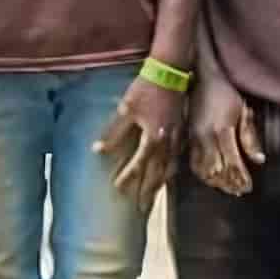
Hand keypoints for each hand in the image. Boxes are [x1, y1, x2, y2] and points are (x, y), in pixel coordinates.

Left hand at [94, 77, 186, 204]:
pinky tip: (168, 172)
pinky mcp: (180, 130)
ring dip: (160, 183)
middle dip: (148, 191)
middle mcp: (166, 143)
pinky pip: (176, 157)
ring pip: (169, 167)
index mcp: (152, 138)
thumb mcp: (126, 108)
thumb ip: (114, 132)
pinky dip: (170, 169)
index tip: (118, 190)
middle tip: (142, 208)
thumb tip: (98, 151)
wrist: (171, 71)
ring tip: (154, 196)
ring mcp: (176, 137)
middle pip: (157, 173)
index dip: (128, 179)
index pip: (138, 165)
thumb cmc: (146, 88)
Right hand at [186, 70, 260, 196]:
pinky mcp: (188, 138)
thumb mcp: (244, 110)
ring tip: (228, 188)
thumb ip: (250, 137)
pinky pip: (194, 163)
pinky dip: (203, 175)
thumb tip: (259, 160)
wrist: (201, 79)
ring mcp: (194, 139)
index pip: (232, 162)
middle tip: (240, 191)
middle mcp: (206, 137)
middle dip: (229, 184)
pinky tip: (212, 179)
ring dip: (216, 182)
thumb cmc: (226, 93)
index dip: (241, 178)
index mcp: (223, 130)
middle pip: (217, 171)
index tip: (248, 187)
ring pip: (203, 170)